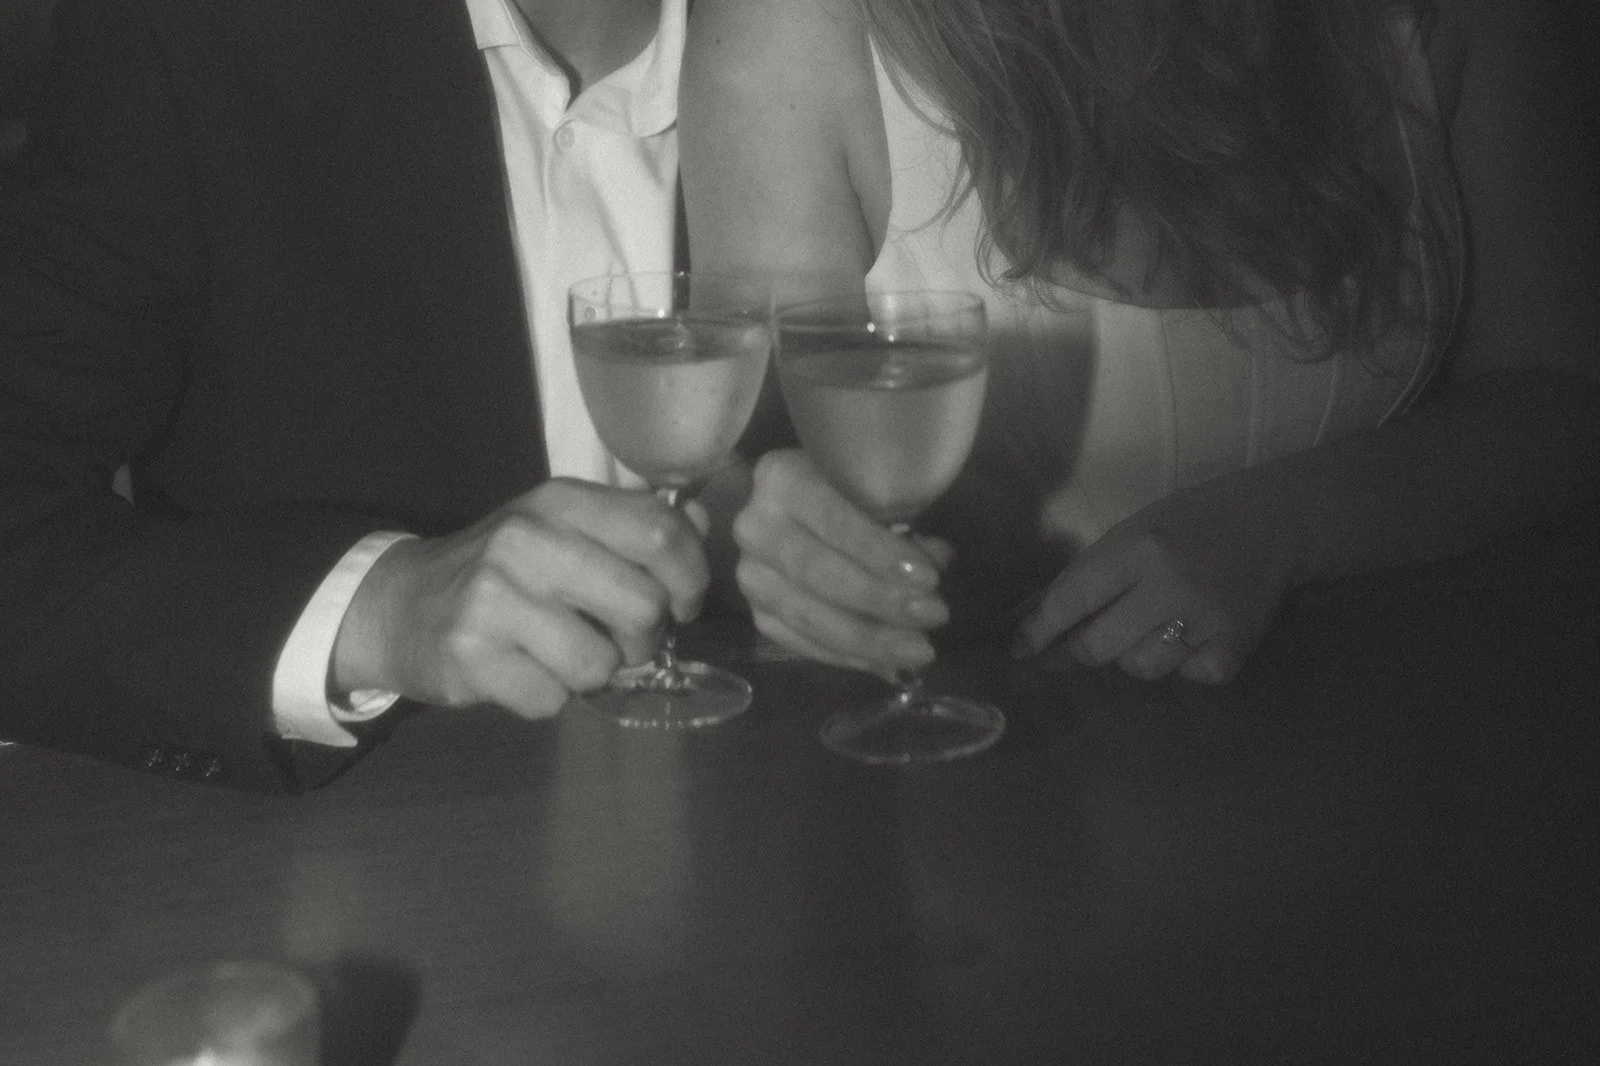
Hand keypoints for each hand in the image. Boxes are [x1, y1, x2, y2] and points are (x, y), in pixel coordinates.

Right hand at [332, 479, 709, 718]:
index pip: (659, 530)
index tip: (683, 603)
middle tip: (619, 640)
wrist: (400, 605)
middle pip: (643, 605)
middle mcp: (526, 540)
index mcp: (559, 502)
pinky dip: (546, 697)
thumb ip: (634, 528)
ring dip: (593, 673)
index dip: (690, 576)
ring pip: (600, 662)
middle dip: (645, 639)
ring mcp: (493, 597)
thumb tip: (705, 520)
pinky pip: (552, 699)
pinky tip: (521, 672)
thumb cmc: (503, 571)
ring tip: (562, 654)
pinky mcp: (470, 653)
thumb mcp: (564, 531)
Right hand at [733, 449, 951, 676]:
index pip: (831, 519)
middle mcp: (754, 528)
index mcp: (781, 479)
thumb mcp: (872, 491)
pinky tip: (887, 662)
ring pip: (808, 616)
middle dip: (880, 599)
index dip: (879, 551)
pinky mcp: (758, 614)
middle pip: (817, 572)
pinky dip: (848, 656)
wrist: (797, 513)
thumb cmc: (846, 492)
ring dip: (868, 638)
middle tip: (934, 615)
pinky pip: (802, 644)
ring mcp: (751, 576)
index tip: (928, 577)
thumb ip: (901, 522)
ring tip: (918, 650)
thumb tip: (936, 558)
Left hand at [1012, 470, 1307, 682]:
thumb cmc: (1191, 522)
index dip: (1039, 629)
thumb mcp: (1135, 529)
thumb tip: (1036, 618)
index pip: (1071, 599)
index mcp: (1139, 547)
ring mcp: (1206, 618)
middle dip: (1084, 648)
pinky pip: (1187, 677)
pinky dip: (1183, 664)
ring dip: (1135, 654)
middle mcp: (1170, 584)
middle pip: (1098, 646)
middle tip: (1091, 638)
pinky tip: (1192, 635)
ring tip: (1155, 624)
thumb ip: (1090, 573)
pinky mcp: (1235, 645)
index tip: (1019, 649)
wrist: (1275, 521)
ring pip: (1139, 667)